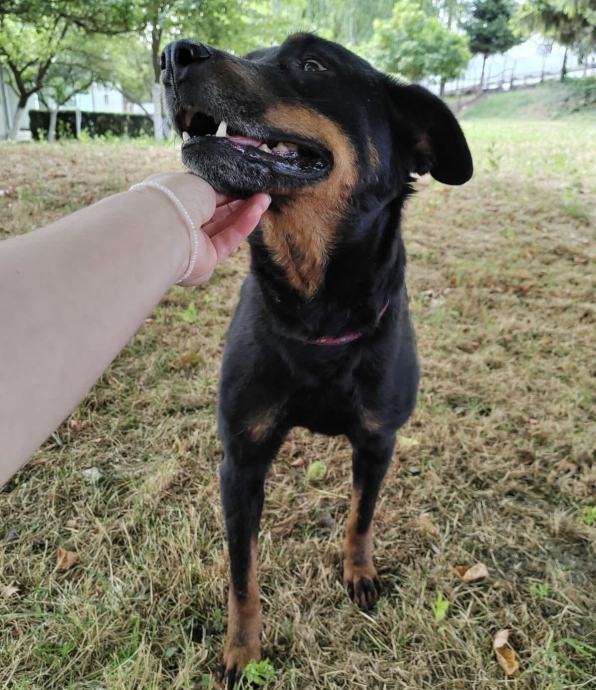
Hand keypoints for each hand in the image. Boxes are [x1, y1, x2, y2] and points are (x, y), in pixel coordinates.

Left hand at [134, 172, 270, 285]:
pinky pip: (228, 239)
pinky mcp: (207, 259)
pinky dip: (243, 225)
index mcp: (174, 198)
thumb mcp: (200, 181)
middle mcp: (183, 221)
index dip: (224, 188)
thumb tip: (231, 190)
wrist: (165, 230)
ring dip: (245, 211)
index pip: (203, 194)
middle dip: (239, 200)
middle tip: (260, 190)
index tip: (243, 182)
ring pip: (225, 225)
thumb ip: (218, 187)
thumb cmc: (175, 198)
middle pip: (216, 211)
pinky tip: (258, 211)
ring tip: (265, 198)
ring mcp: (194, 242)